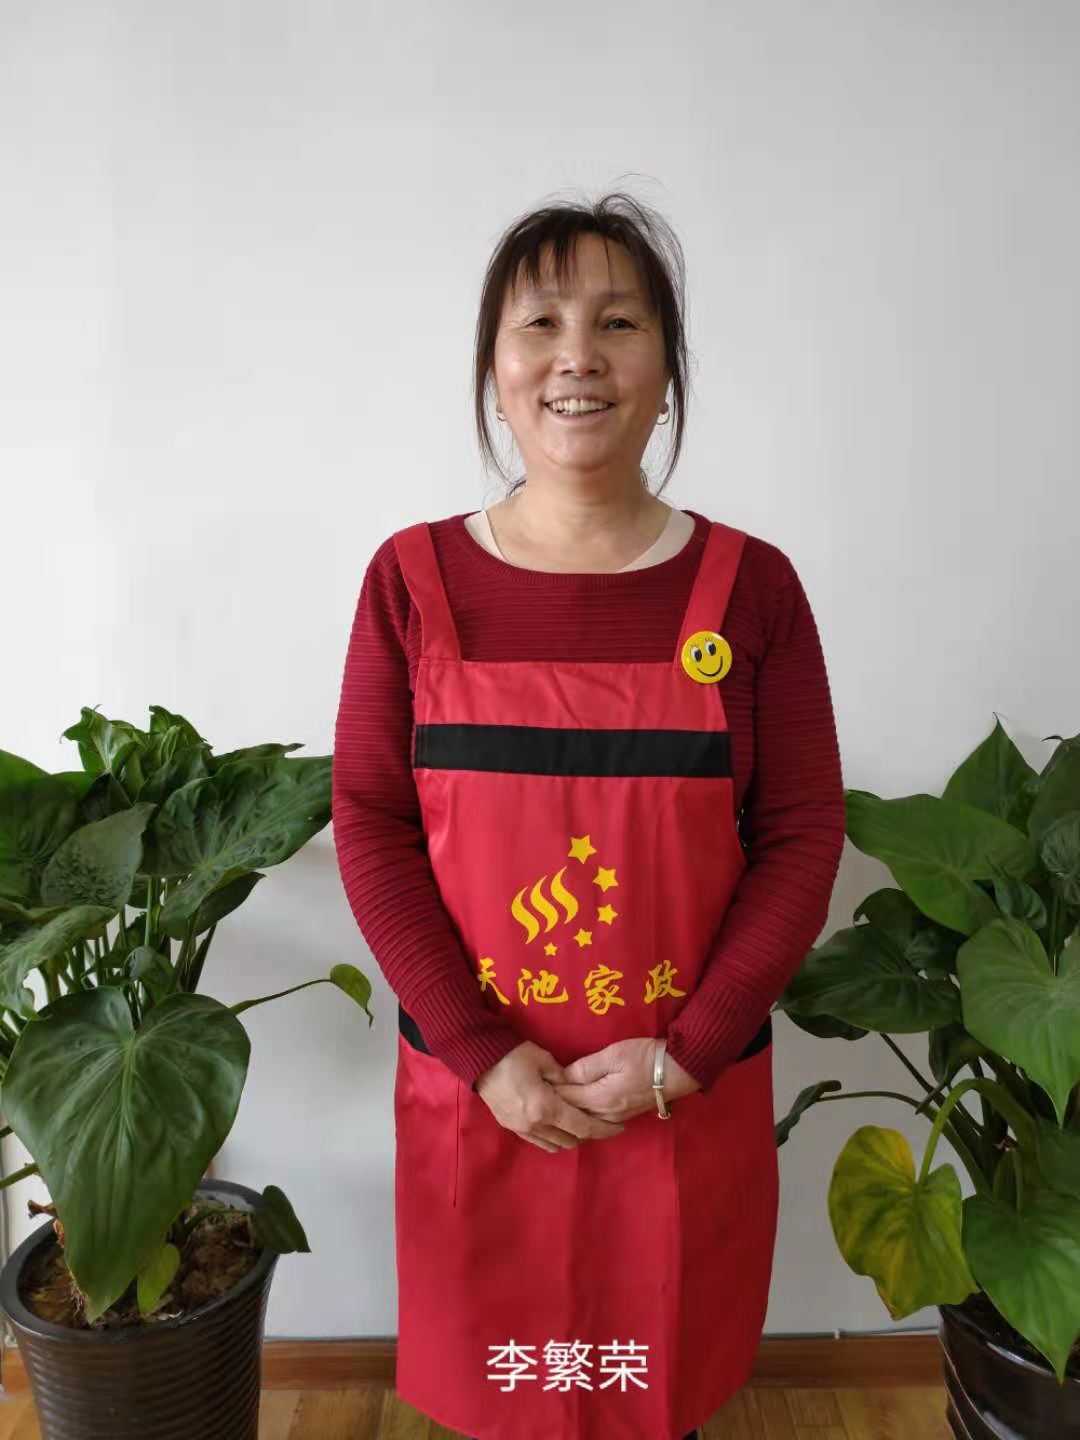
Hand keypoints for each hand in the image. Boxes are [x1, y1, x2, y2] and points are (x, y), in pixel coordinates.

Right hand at [474, 1040, 626, 1154]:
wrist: (480, 1060)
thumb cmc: (514, 1055)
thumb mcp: (545, 1060)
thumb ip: (565, 1077)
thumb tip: (576, 1086)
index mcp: (546, 1108)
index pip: (583, 1126)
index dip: (603, 1129)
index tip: (618, 1128)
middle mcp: (535, 1125)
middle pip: (571, 1140)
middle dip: (588, 1134)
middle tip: (599, 1122)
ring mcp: (522, 1129)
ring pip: (555, 1144)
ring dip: (570, 1138)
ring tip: (579, 1124)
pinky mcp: (512, 1127)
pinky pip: (539, 1141)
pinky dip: (553, 1137)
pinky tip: (558, 1125)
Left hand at [552, 1037, 701, 1123]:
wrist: (675, 1070)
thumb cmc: (644, 1057)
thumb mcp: (613, 1054)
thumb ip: (585, 1067)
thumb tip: (563, 1077)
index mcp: (600, 1099)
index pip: (564, 1099)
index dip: (548, 1091)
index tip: (534, 1082)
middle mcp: (604, 1115)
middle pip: (570, 1116)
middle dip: (554, 1105)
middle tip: (538, 1092)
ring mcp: (613, 1118)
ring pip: (581, 1122)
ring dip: (566, 1113)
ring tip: (552, 1099)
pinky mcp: (620, 1116)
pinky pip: (593, 1121)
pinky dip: (580, 1116)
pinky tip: (574, 1106)